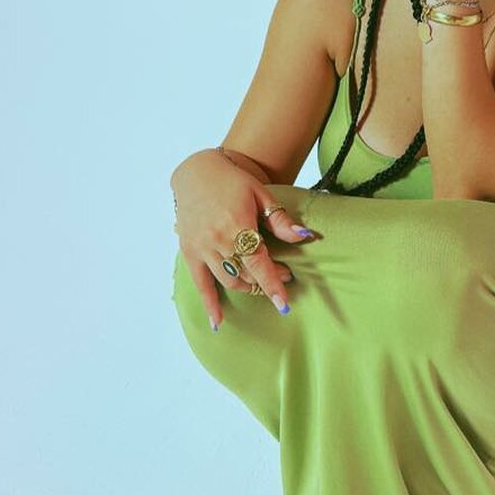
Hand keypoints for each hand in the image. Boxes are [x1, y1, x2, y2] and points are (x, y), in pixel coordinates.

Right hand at [172, 151, 315, 327]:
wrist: (197, 172)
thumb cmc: (233, 181)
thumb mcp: (261, 195)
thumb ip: (280, 220)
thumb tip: (306, 237)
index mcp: (237, 224)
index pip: (258, 263)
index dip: (272, 284)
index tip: (284, 304)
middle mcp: (217, 240)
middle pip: (246, 274)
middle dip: (267, 281)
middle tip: (284, 275)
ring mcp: (201, 248)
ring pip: (229, 280)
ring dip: (249, 287)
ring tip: (263, 282)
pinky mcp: (189, 252)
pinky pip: (200, 284)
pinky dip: (210, 304)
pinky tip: (219, 322)